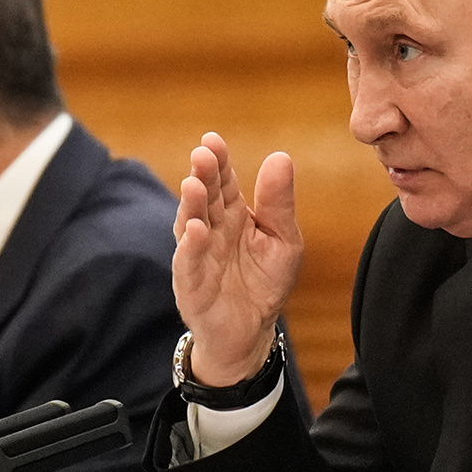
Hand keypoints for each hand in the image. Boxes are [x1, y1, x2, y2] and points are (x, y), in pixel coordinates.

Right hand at [172, 132, 301, 385]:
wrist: (251, 331)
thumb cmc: (264, 282)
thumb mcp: (283, 240)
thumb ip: (279, 203)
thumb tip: (280, 157)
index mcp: (233, 214)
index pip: (223, 182)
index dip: (218, 161)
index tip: (213, 140)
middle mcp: (211, 229)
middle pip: (204, 197)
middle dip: (202, 175)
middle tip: (202, 153)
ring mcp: (197, 254)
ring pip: (189, 223)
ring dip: (190, 204)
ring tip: (193, 184)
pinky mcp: (191, 283)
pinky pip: (188, 262)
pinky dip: (190, 246)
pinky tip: (195, 230)